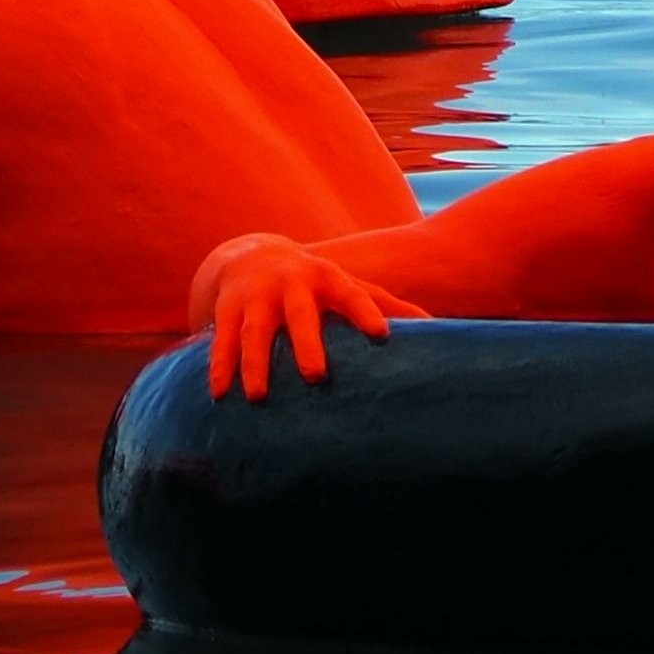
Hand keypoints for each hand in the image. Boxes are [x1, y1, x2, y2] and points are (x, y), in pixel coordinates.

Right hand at [196, 235, 424, 397]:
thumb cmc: (313, 282)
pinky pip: (222, 340)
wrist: (251, 256)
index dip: (366, 312)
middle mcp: (291, 284)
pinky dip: (219, 366)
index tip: (382, 336)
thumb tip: (434, 325)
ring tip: (257, 397)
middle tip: (316, 376)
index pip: (351, 293)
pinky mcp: (227, 309)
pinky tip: (219, 394)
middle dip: (306, 343)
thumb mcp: (346, 285)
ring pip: (255, 331)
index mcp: (328, 278)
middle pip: (299, 314)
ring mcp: (257, 296)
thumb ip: (385, 304)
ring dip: (254, 363)